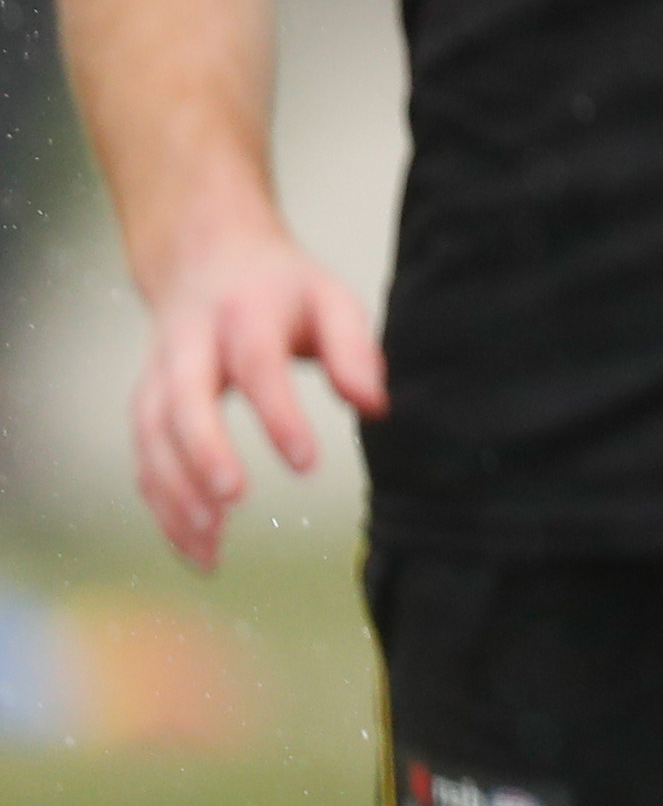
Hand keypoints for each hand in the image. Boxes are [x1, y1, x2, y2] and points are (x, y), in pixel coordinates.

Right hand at [124, 206, 385, 570]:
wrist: (206, 259)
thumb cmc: (282, 290)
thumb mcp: (330, 299)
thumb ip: (354, 349)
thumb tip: (375, 407)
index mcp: (244, 313)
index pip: (257, 364)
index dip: (278, 414)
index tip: (307, 463)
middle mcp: (189, 345)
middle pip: (182, 400)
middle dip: (202, 453)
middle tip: (232, 501)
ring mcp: (157, 376)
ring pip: (151, 438)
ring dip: (174, 494)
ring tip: (210, 546)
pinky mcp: (144, 406)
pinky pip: (144, 459)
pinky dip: (162, 505)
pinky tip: (195, 545)